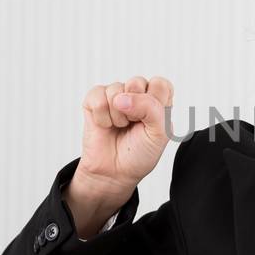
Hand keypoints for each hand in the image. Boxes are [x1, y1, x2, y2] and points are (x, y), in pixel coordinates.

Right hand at [76, 75, 174, 196]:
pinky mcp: (94, 100)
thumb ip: (151, 109)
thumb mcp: (159, 134)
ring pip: (116, 89)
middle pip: (137, 82)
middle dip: (135, 108)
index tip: (150, 121)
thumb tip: (122, 98)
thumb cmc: (139, 153)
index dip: (155, 103)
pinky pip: (97, 96)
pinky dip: (102, 116)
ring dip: (118, 116)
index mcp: (157, 100)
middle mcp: (137, 94)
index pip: (160, 84)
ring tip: (119, 127)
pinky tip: (106, 125)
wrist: (114, 172)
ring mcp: (115, 95)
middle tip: (133, 124)